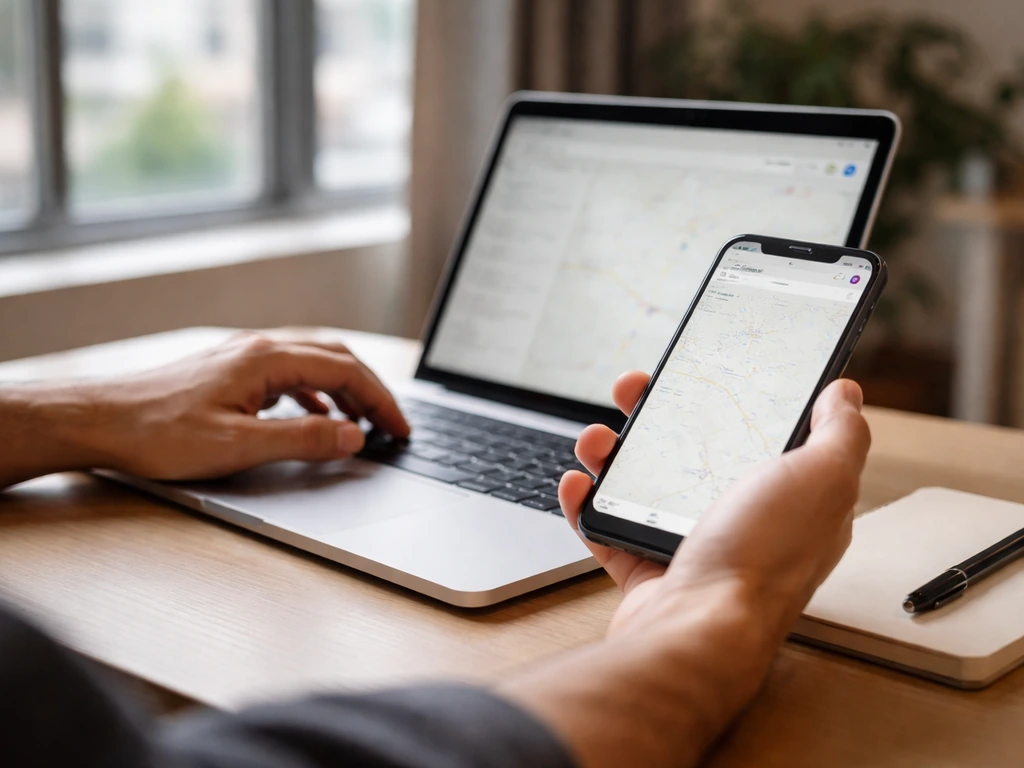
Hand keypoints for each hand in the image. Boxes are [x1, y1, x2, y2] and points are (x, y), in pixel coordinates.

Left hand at [62, 331, 408, 481]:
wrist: (101, 421)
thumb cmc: (159, 433)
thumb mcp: (239, 445)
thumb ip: (303, 441)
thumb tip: (353, 436)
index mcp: (268, 360)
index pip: (346, 372)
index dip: (380, 401)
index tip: (400, 429)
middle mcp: (260, 349)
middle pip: (336, 359)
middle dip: (372, 391)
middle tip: (393, 425)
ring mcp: (244, 358)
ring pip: (314, 364)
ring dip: (346, 390)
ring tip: (364, 421)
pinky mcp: (231, 372)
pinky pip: (290, 375)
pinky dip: (316, 395)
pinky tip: (315, 417)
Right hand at [559, 373, 869, 638]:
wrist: (698, 634)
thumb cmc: (761, 561)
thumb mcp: (820, 479)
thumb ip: (839, 433)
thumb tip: (846, 394)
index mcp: (788, 499)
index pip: (762, 435)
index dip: (733, 399)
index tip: (705, 371)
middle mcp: (741, 523)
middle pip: (694, 451)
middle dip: (659, 416)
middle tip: (635, 392)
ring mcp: (691, 547)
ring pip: (646, 484)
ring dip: (615, 454)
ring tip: (597, 439)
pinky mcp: (647, 570)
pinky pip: (610, 527)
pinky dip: (588, 502)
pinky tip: (579, 482)